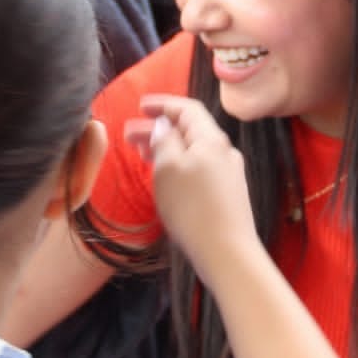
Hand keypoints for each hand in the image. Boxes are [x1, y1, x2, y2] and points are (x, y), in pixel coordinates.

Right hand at [129, 96, 257, 273]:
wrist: (227, 253)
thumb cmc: (193, 209)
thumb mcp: (168, 167)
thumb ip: (165, 139)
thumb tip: (164, 124)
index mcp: (212, 139)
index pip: (187, 109)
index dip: (162, 104)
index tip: (140, 106)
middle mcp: (224, 152)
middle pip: (189, 130)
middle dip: (158, 129)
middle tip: (129, 136)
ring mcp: (228, 174)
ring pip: (193, 151)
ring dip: (167, 148)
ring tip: (142, 155)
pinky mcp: (227, 195)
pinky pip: (199, 169)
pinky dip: (179, 165)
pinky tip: (166, 178)